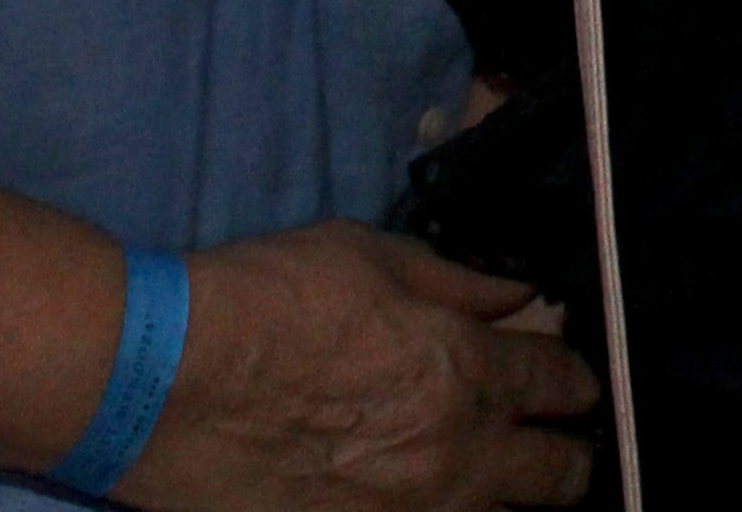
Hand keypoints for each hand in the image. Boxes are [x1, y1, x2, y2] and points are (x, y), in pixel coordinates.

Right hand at [120, 224, 596, 511]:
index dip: (575, 381)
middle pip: (560, 476)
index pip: (563, 385)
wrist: (166, 379)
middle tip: (554, 446)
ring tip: (498, 486)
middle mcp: (457, 454)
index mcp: (468, 370)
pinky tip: (432, 505)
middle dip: (567, 457)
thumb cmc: (266, 299)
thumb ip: (454, 279)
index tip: (569, 384)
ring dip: (510, 502)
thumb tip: (515, 291)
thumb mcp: (368, 254)